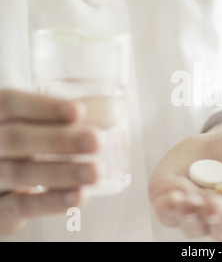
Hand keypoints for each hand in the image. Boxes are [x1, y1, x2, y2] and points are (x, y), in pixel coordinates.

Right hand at [0, 89, 101, 235]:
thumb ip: (76, 111)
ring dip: (62, 173)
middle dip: (60, 139)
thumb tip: (123, 99)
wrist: (0, 187)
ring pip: (20, 173)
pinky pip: (19, 206)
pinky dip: (50, 202)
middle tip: (97, 141)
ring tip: (96, 172)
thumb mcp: (40, 123)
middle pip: (16, 139)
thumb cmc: (26, 144)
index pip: (10, 104)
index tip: (78, 111)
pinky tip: (79, 197)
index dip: (43, 107)